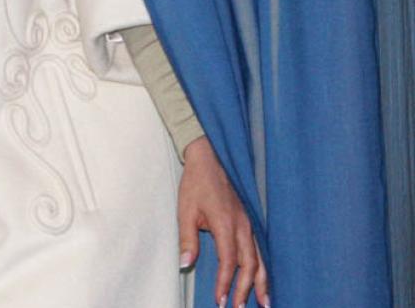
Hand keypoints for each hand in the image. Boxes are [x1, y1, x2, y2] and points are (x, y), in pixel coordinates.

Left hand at [178, 136, 269, 306]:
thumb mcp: (185, 210)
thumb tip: (186, 264)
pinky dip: (263, 267)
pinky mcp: (250, 222)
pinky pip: (260, 249)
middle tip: (240, 307)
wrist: (210, 159)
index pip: (229, 262)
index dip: (225, 283)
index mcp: (227, 225)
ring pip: (260, 259)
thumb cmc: (196, 184)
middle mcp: (243, 227)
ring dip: (261, 282)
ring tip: (264, 302)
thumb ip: (187, 239)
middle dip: (246, 289)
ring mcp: (249, 224)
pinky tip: (264, 278)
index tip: (220, 300)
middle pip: (250, 265)